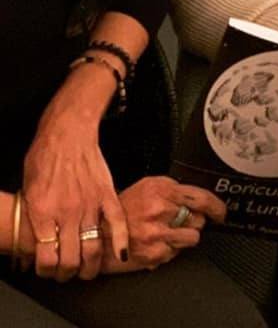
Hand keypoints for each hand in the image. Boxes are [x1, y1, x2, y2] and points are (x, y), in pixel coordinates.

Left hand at [23, 80, 127, 281]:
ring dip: (91, 266)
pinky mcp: (106, 193)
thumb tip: (35, 238)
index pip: (46, 256)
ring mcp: (89, 203)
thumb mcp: (28, 188)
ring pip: (93, 247)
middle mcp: (67, 212)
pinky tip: (121, 254)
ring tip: (89, 270)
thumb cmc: (44, 155)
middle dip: (67, 273)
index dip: (46, 270)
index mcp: (43, 211)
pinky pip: (118, 223)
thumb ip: (33, 215)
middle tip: (67, 273)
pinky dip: (121, 241)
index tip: (47, 269)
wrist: (67, 131)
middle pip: (70, 259)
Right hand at [101, 177, 226, 274]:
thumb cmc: (123, 209)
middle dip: (193, 220)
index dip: (216, 206)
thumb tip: (198, 198)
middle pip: (199, 219)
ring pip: (192, 237)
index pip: (200, 198)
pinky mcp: (154, 254)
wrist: (100, 233)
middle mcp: (160, 211)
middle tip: (179, 220)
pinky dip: (171, 248)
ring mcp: (157, 234)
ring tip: (169, 232)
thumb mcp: (148, 186)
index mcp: (161, 190)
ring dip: (185, 236)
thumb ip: (173, 189)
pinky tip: (157, 242)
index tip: (221, 212)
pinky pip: (177, 252)